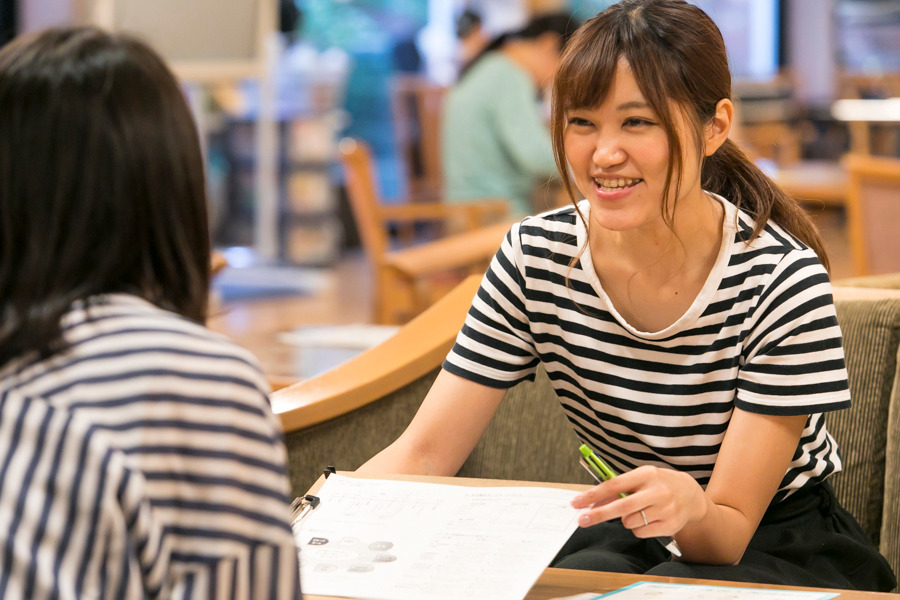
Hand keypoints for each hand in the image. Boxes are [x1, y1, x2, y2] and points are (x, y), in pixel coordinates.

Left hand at [570, 465, 706, 538]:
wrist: (690, 495)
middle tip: (582, 520)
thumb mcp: (640, 478)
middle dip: (599, 515)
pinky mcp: (669, 525)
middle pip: (621, 507)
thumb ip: (618, 488)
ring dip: (625, 520)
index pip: (614, 485)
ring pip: (629, 522)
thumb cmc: (658, 485)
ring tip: (638, 511)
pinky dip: (637, 528)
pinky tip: (648, 519)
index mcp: (646, 474)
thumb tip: (592, 503)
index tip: (577, 502)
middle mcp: (657, 491)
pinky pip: (640, 532)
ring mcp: (665, 510)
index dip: (593, 494)